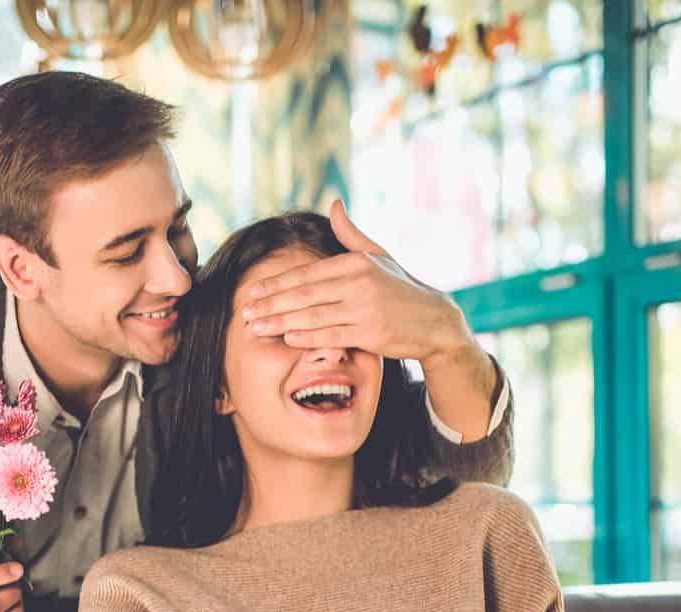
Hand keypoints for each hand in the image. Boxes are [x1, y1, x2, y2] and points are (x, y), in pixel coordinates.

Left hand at [239, 200, 475, 367]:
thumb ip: (351, 234)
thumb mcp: (379, 256)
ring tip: (256, 327)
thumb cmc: (401, 289)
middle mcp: (360, 283)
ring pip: (313, 315)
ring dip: (280, 322)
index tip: (252, 291)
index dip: (277, 283)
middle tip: (245, 312)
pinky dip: (307, 336)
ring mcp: (366, 308)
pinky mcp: (372, 333)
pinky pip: (331, 335)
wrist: (435, 321)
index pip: (307, 273)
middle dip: (271, 303)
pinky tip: (287, 337)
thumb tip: (334, 205)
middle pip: (304, 294)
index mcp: (356, 263)